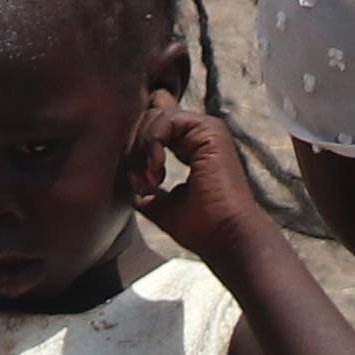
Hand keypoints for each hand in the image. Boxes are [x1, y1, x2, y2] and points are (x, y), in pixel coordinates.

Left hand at [126, 93, 268, 264]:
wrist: (226, 237)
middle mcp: (199, 136)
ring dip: (142, 148)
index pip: (155, 129)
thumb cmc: (201, 228)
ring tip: (151, 180)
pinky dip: (153, 141)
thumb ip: (146, 186)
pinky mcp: (210, 129)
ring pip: (155, 116)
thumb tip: (129, 175)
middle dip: (135, 148)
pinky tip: (157, 168)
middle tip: (143, 183)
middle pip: (150, 118)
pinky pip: (166, 119)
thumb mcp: (162, 206)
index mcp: (191, 149)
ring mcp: (206, 130)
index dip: (137, 147)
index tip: (141, 183)